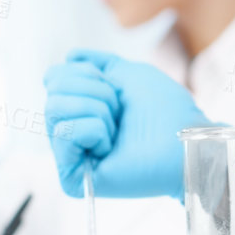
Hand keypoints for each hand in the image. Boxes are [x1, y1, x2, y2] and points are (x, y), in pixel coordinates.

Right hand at [43, 50, 212, 199]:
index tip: (113, 87)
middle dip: (93, 91)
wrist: (182, 138)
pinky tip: (110, 146)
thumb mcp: (128, 74)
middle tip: (119, 111)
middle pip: (52, 92)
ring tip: (117, 129)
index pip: (53, 77)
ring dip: (97, 110)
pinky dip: (94, 130)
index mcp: (83, 108)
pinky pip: (64, 132)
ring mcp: (71, 155)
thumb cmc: (164, 108)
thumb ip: (99, 63)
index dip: (85, 73)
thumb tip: (69, 56)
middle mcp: (72, 130)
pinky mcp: (72, 177)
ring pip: (54, 109)